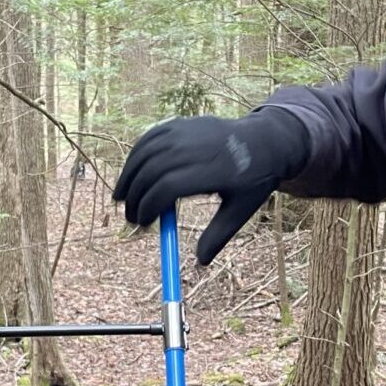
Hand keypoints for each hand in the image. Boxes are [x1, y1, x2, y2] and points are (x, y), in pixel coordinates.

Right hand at [112, 110, 309, 263]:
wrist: (264, 140)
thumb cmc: (252, 180)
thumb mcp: (240, 211)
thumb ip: (218, 235)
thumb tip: (200, 262)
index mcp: (213, 171)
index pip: (167, 188)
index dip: (149, 208)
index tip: (143, 225)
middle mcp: (196, 147)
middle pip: (151, 171)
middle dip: (135, 197)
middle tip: (130, 218)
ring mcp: (187, 131)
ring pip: (146, 152)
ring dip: (128, 175)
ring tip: (120, 198)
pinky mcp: (181, 123)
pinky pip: (150, 137)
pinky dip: (136, 155)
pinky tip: (131, 172)